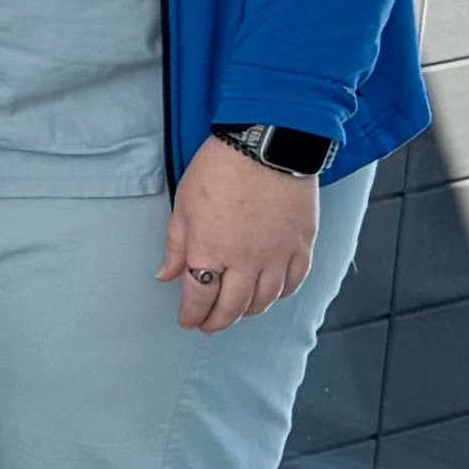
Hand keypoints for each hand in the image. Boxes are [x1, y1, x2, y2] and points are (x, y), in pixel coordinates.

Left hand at [162, 141, 320, 333]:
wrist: (268, 144)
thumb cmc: (220, 168)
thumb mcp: (184, 206)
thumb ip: (176, 246)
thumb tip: (166, 275)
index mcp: (209, 251)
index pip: (199, 297)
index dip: (192, 314)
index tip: (188, 320)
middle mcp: (245, 260)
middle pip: (232, 306)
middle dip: (217, 321)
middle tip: (209, 325)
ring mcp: (277, 254)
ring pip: (265, 300)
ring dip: (248, 311)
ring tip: (237, 311)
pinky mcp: (302, 244)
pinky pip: (294, 282)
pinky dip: (281, 294)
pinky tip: (271, 294)